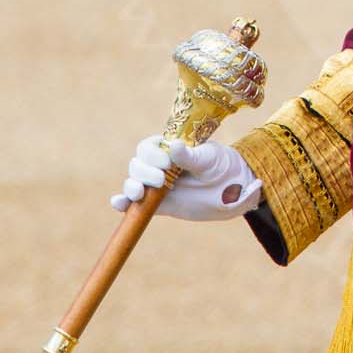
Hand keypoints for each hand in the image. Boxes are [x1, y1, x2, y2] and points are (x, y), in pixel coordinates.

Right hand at [112, 137, 260, 222]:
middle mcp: (159, 166)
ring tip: (140, 193)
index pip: (148, 147)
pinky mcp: (158, 205)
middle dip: (143, 172)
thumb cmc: (222, 166)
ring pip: (134, 183)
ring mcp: (157, 186)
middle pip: (137, 165)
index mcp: (170, 149)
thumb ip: (190, 156)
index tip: (167, 162)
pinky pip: (136, 205)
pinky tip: (118, 204)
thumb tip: (174, 147)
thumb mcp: (208, 159)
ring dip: (131, 187)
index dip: (151, 154)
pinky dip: (123, 203)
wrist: (234, 191)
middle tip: (162, 180)